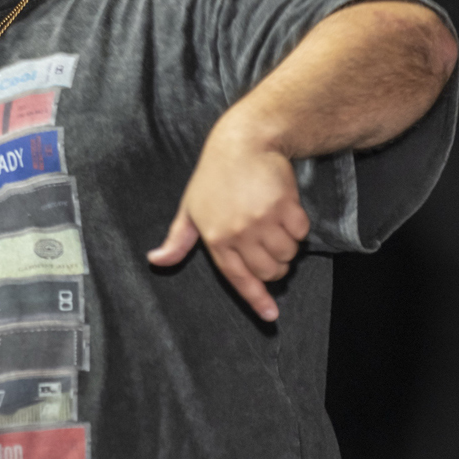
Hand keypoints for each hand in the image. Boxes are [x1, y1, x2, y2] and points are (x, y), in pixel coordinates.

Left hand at [146, 119, 310, 321]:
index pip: (237, 278)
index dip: (256, 299)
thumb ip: (177, 240)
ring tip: (274, 225)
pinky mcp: (284, 206)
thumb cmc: (213, 176)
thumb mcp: (189, 208)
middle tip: (267, 246)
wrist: (242, 142)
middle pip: (269, 271)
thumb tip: (156, 260)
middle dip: (274, 267)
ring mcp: (262, 219)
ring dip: (287, 246)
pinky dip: (298, 227)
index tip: (271, 315)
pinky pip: (302, 233)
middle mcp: (238, 232)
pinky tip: (285, 211)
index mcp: (215, 237)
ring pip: (287, 254)